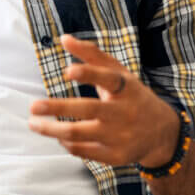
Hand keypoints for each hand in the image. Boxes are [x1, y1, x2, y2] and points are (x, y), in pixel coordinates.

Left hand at [28, 35, 178, 167]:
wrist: (162, 134)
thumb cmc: (132, 96)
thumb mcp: (119, 73)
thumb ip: (91, 54)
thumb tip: (63, 38)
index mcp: (126, 88)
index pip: (108, 79)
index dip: (88, 74)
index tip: (67, 71)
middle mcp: (124, 113)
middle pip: (87, 109)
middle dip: (57, 108)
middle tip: (32, 106)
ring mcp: (120, 136)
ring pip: (79, 133)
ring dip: (51, 129)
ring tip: (33, 123)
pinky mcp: (115, 156)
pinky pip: (82, 150)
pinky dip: (65, 142)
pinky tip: (57, 135)